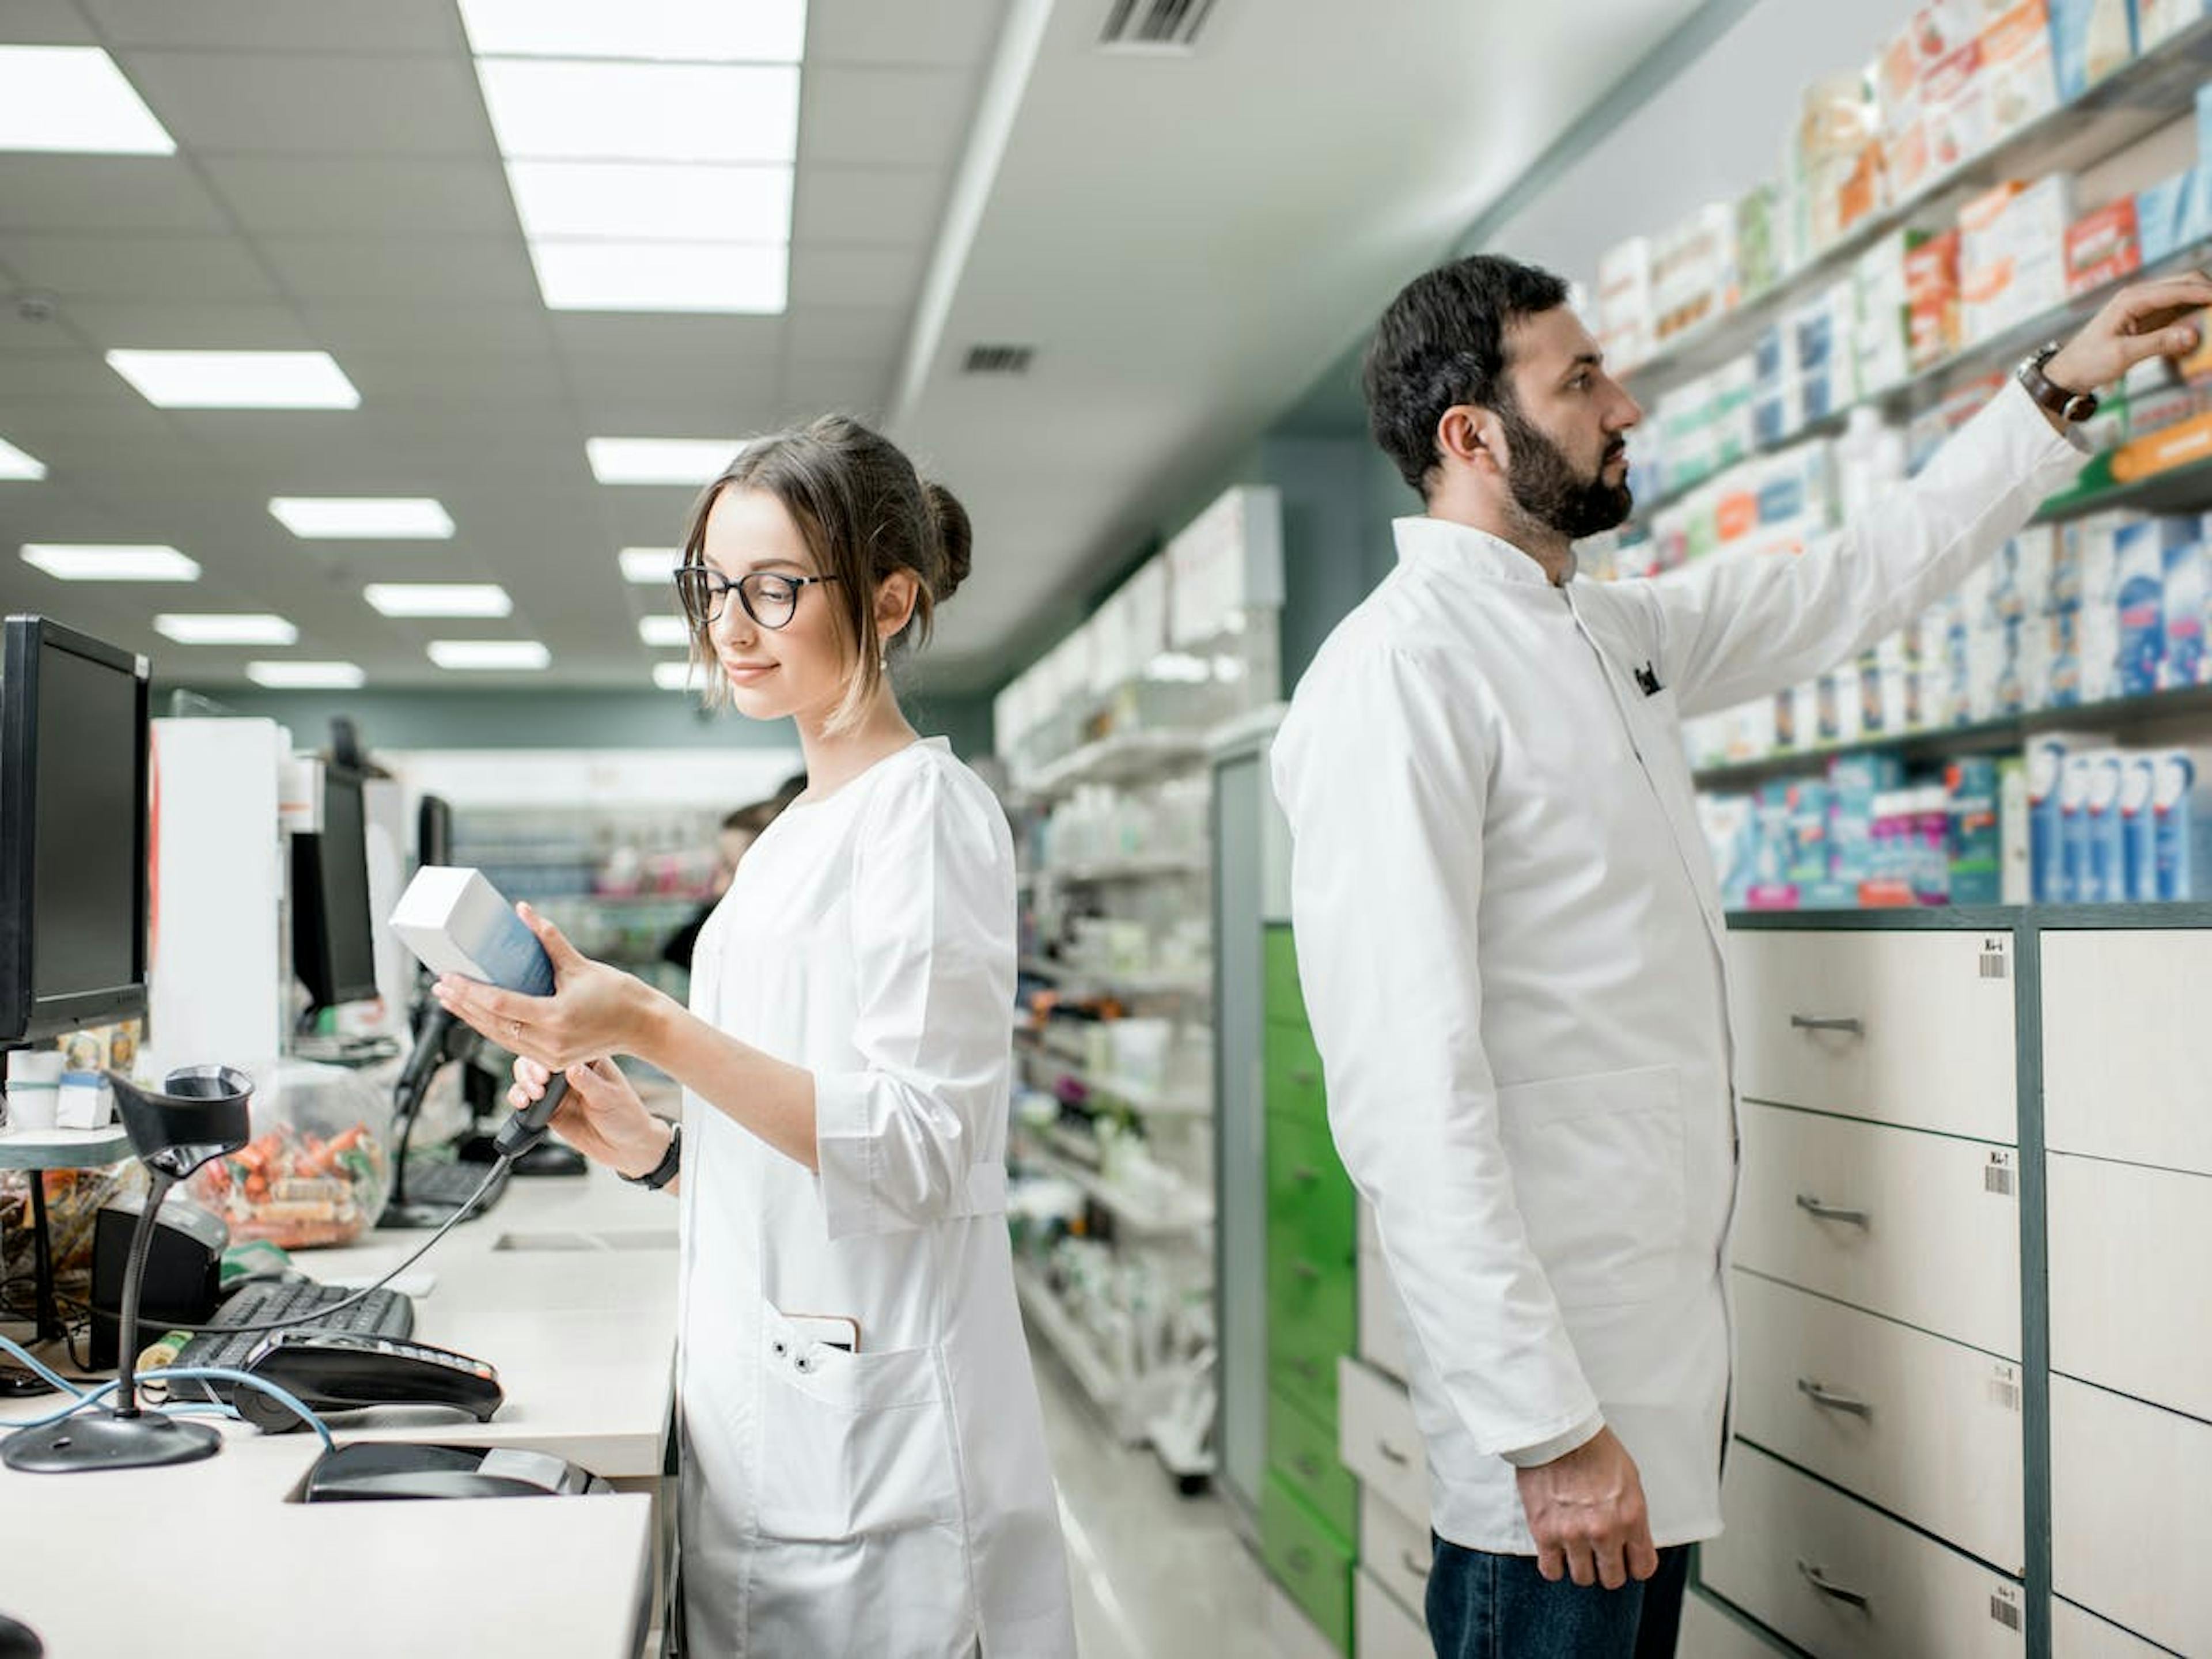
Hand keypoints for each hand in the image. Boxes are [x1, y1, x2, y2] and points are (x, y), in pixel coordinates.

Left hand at [432, 902, 652, 1071]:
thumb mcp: (579, 964)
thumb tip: (523, 911)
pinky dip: (492, 1028)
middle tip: (440, 986)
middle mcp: (549, 1042)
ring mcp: (550, 1056)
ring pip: (498, 1037)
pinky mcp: (551, 1061)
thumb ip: (547, 938)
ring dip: (472, 1018)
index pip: (499, 1004)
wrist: (642, 1026)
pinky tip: (478, 1015)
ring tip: (449, 1000)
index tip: (448, 977)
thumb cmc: (617, 994)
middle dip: (462, 1005)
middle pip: (492, 1024)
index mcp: (555, 1018)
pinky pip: (512, 1044)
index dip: (469, 991)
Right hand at [507, 1054, 669, 1177]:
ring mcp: (557, 1090)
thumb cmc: (626, 1116)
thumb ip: (589, 1084)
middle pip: (538, 1061)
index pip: (561, 1047)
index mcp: (588, 1060)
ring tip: (530, 1097)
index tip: (546, 1072)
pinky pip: (526, 1100)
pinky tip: (523, 1105)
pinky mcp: (549, 1109)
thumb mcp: (610, 1098)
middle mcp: (569, 1071)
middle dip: (530, 1071)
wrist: (625, 1147)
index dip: (547, 1056)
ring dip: (522, 1084)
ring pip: (528, 1078)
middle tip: (537, 1086)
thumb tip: (571, 1068)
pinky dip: (518, 1100)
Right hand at [1515, 1427, 1659, 1589]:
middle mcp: (1605, 1530)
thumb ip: (1630, 1514)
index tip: (1626, 1561)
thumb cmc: (1592, 1447)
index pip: (1643, 1567)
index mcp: (1631, 1516)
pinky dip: (1554, 1565)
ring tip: (1576, 1549)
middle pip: (1612, 1578)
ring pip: (1582, 1577)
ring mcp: (1573, 1534)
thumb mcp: (1629, 1479)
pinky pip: (1551, 1570)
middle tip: (1599, 1555)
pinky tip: (1555, 1551)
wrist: (1556, 1431)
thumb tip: (1629, 1538)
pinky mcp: (1544, 1532)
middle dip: (1607, 1568)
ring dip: (1580, 1566)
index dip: (1634, 1566)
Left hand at [2044, 272, 2211, 392]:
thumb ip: (2158, 344)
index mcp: (2132, 298)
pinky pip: (2179, 309)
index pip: (2177, 289)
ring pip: (2185, 293)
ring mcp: (2145, 304)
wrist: (2070, 371)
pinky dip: (2194, 313)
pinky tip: (2202, 326)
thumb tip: (2193, 335)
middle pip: (2185, 282)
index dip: (2205, 292)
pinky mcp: (2149, 317)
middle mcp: (2140, 295)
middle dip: (2209, 291)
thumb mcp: (2122, 355)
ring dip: (2203, 301)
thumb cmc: (2089, 362)